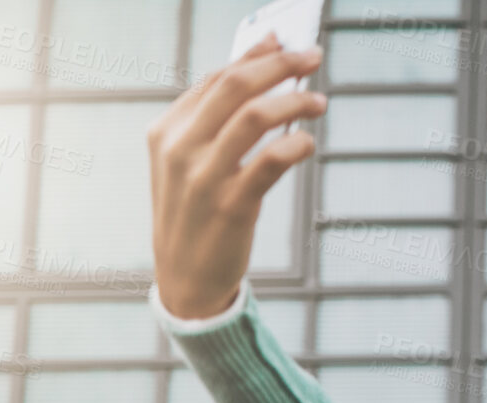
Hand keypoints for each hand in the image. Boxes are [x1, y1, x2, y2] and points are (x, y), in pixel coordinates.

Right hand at [147, 31, 326, 318]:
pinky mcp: (231, 206)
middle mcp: (180, 148)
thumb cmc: (198, 215)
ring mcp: (203, 176)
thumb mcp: (193, 164)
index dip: (255, 55)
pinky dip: (295, 145)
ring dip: (294, 101)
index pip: (216, 79)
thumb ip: (219, 122)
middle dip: (279, 64)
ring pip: (254, 117)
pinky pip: (269, 162)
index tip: (286, 41)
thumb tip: (258, 71)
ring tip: (320, 101)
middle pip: (235, 86)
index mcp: (167, 131)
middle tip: (314, 56)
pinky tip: (308, 142)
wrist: (185, 278)